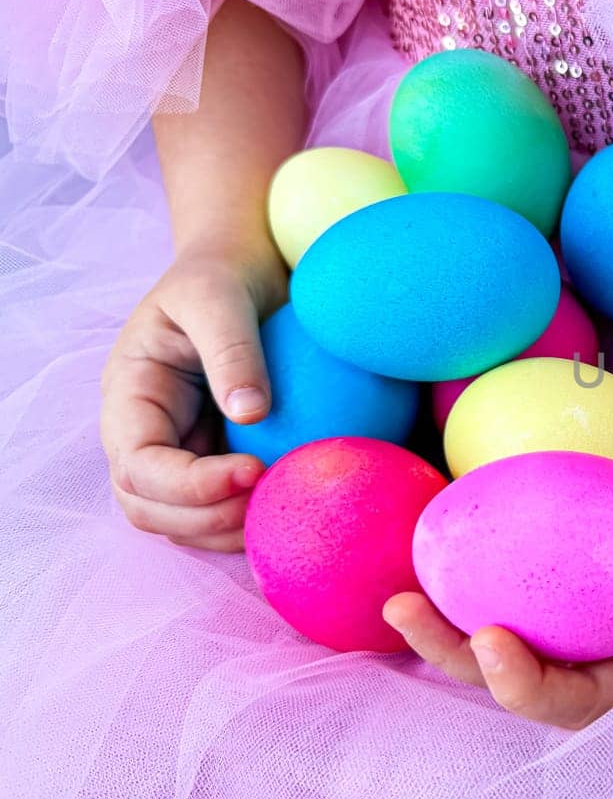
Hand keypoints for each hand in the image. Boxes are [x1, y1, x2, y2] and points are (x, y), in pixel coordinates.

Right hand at [100, 244, 285, 550]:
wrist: (244, 267)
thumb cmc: (224, 273)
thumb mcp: (219, 295)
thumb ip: (231, 349)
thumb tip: (250, 413)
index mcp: (131, 395)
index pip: (139, 464)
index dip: (188, 484)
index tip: (252, 471)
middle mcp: (147, 432)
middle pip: (149, 506)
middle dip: (204, 519)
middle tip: (270, 504)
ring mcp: (181, 449)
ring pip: (182, 520)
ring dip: (226, 531)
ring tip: (283, 514)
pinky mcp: (218, 456)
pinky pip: (223, 505)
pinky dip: (250, 517)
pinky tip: (296, 506)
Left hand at [383, 446, 612, 728]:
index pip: (572, 697)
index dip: (523, 686)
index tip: (493, 639)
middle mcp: (599, 637)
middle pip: (515, 665)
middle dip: (455, 652)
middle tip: (405, 610)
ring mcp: (580, 595)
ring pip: (502, 615)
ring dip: (447, 612)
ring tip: (399, 587)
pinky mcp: (569, 546)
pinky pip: (514, 559)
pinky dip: (475, 554)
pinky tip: (438, 525)